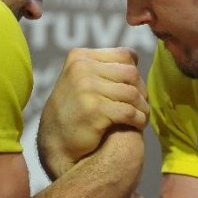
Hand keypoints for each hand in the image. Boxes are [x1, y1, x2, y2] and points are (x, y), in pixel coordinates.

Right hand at [38, 48, 148, 177]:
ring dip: (143, 107)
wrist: (55, 143)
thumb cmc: (73, 111)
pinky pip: (129, 112)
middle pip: (131, 73)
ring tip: (142, 116)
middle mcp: (81, 68)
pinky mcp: (95, 110)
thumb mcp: (81, 80)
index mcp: (79, 57)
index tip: (136, 89)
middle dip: (142, 91)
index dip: (136, 73)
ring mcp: (87, 88)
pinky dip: (139, 119)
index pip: (124, 55)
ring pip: (132, 93)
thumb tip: (135, 58)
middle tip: (142, 106)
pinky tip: (138, 125)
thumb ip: (103, 68)